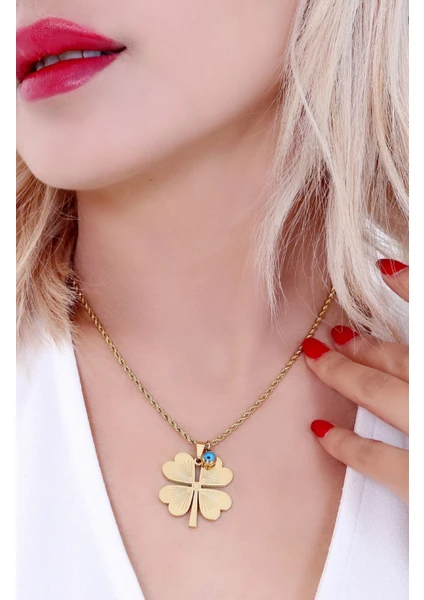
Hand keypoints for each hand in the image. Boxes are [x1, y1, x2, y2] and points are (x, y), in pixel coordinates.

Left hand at [302, 259, 408, 503]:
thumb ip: (420, 367)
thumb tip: (403, 341)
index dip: (414, 288)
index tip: (385, 269)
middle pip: (406, 357)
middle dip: (368, 341)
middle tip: (338, 332)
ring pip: (384, 393)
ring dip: (347, 372)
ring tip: (319, 358)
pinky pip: (380, 461)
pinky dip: (348, 444)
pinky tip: (322, 432)